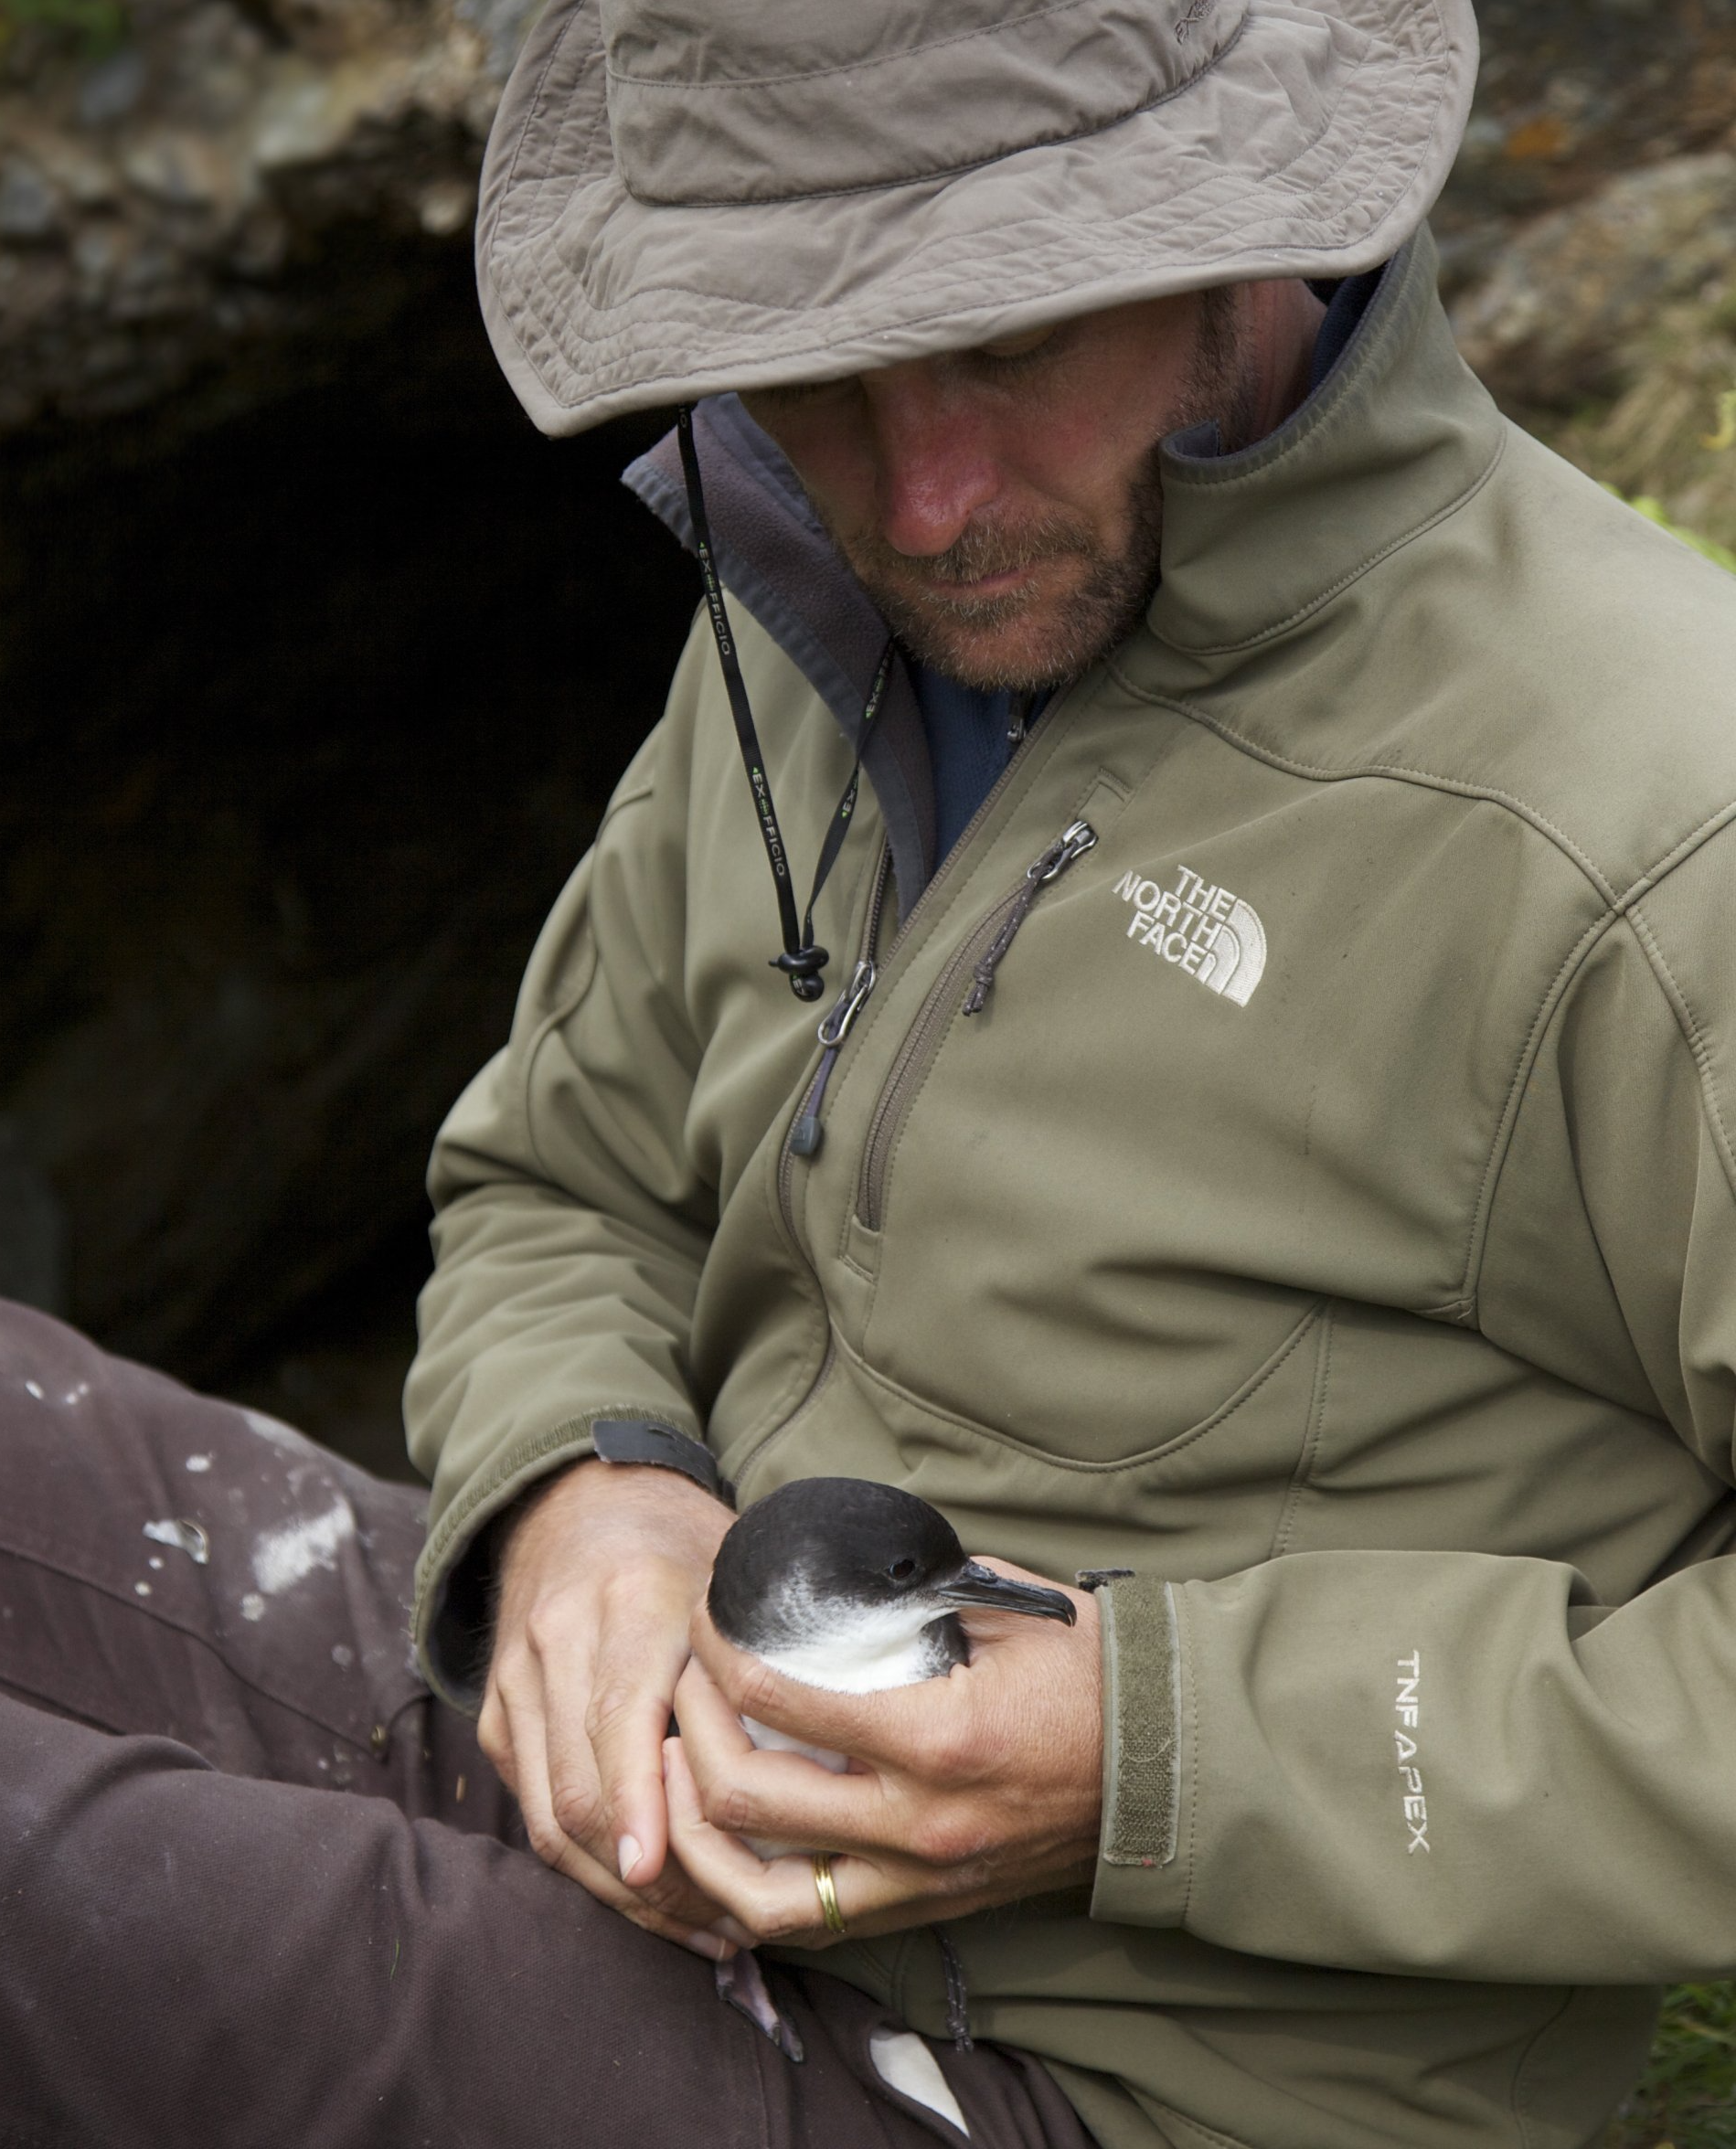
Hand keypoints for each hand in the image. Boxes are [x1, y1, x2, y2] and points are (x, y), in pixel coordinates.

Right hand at [479, 1457, 740, 1957]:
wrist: (580, 1501)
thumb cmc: (684, 1544)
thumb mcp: (736, 1571)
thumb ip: (772, 1645)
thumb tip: (846, 1744)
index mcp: (631, 1600)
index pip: (618, 1719)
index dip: (638, 1803)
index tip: (660, 1867)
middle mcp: (562, 1638)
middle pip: (580, 1788)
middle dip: (646, 1875)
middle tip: (723, 1924)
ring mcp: (519, 1679)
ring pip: (549, 1815)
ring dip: (617, 1886)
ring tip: (696, 1926)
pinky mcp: (500, 1712)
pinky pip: (531, 1808)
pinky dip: (585, 1862)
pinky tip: (647, 1893)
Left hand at [663, 1561, 1100, 1947]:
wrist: (1165, 1766)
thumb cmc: (1086, 1671)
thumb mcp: (999, 1608)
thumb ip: (910, 1598)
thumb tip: (830, 1570)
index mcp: (936, 1737)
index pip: (782, 1701)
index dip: (720, 1656)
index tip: (704, 1623)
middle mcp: (919, 1823)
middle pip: (747, 1801)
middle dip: (687, 1736)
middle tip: (679, 1687)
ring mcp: (921, 1880)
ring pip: (763, 1895)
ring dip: (698, 1837)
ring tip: (673, 1777)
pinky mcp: (927, 1911)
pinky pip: (815, 1923)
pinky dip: (753, 1890)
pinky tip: (724, 1843)